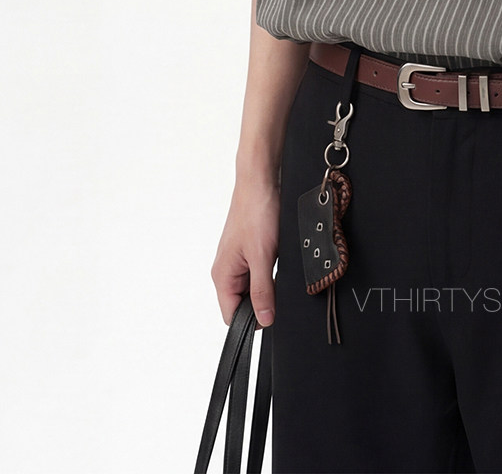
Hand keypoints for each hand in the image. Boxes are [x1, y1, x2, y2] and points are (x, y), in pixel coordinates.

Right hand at [211, 175, 280, 326]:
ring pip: (254, 286)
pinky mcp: (250, 249)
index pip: (232, 316)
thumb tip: (264, 320)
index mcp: (222, 276)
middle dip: (262, 300)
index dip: (252, 321)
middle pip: (244, 303)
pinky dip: (271, 269)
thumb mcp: (262, 257)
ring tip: (277, 265)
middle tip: (278, 286)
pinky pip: (260, 270)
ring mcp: (239, 259)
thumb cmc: (256, 211)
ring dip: (268, 283)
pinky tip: (279, 257)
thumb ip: (262, 291)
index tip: (271, 316)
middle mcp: (227, 269)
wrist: (262, 180)